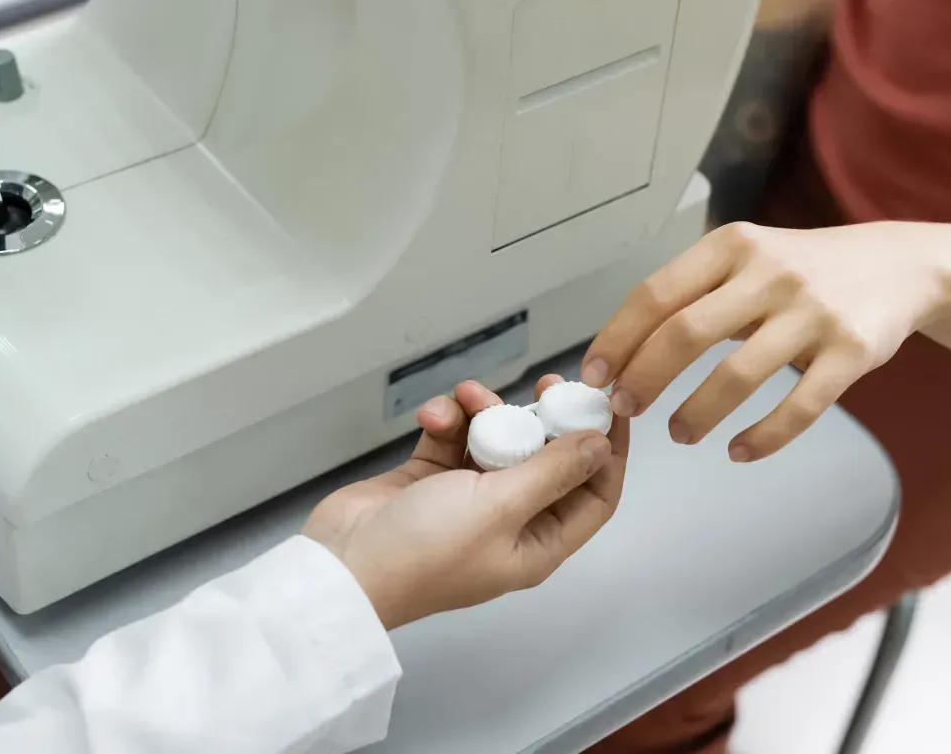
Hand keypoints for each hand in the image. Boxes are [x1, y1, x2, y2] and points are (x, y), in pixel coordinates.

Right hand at [302, 378, 628, 629]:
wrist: (343, 565)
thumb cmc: (426, 549)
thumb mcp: (501, 507)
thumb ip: (553, 472)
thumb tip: (600, 446)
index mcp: (537, 543)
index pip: (594, 495)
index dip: (607, 452)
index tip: (607, 405)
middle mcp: (508, 522)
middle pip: (546, 461)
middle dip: (545, 421)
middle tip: (545, 384)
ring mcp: (467, 501)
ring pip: (496, 442)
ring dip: (485, 414)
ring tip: (467, 396)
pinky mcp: (429, 481)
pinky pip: (452, 440)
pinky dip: (445, 423)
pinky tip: (432, 418)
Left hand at [581, 221, 947, 462]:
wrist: (900, 265)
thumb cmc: (801, 269)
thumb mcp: (744, 260)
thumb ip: (692, 294)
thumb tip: (621, 352)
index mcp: (730, 247)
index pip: (655, 294)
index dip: (617, 339)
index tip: (593, 376)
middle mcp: (769, 273)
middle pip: (685, 334)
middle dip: (644, 378)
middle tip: (625, 408)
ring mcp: (813, 312)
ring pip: (737, 375)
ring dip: (697, 413)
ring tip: (679, 434)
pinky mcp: (852, 351)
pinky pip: (800, 406)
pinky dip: (764, 437)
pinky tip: (739, 451)